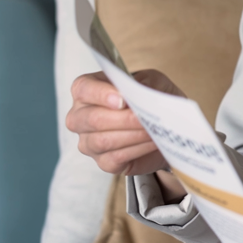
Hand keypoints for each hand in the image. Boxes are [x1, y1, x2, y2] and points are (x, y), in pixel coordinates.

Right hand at [66, 69, 183, 176]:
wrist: (163, 123)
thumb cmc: (149, 97)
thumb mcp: (151, 81)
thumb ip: (144, 83)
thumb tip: (139, 94)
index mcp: (86, 90)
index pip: (84, 89)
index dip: (102, 94)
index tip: (123, 100)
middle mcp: (80, 117)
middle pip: (92, 119)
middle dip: (123, 119)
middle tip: (144, 117)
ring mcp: (88, 142)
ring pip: (103, 141)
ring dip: (133, 135)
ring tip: (153, 129)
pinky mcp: (103, 162)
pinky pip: (116, 157)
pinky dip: (138, 149)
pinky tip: (153, 141)